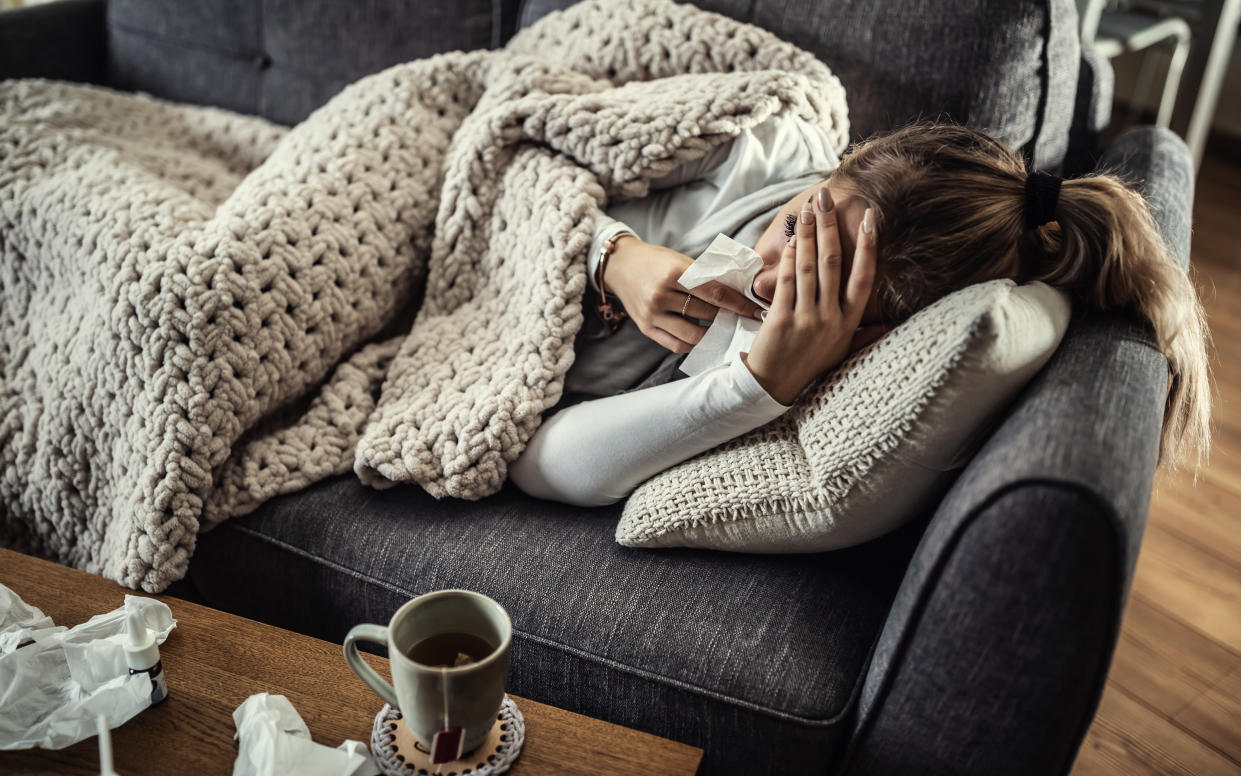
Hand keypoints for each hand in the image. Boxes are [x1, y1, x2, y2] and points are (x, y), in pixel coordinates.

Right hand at [604, 235, 764, 353]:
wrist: (620, 266)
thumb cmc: (655, 261)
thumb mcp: (680, 260)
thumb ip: (705, 276)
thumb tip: (738, 292)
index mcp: (674, 273)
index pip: (716, 293)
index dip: (739, 304)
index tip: (755, 311)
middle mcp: (661, 295)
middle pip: (707, 314)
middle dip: (729, 318)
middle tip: (744, 321)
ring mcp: (652, 314)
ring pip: (693, 334)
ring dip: (712, 334)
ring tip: (723, 330)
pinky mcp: (646, 328)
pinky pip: (676, 344)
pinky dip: (693, 343)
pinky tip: (702, 337)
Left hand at [741, 189, 876, 404]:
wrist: (773, 386)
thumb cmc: (809, 364)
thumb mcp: (843, 350)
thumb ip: (866, 333)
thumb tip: (892, 323)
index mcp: (849, 321)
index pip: (864, 276)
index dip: (869, 245)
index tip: (870, 217)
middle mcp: (831, 318)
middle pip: (833, 263)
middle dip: (829, 227)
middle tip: (826, 199)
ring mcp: (807, 318)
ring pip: (809, 267)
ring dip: (807, 235)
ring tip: (806, 210)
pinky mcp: (782, 319)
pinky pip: (787, 282)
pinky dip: (788, 259)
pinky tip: (790, 240)